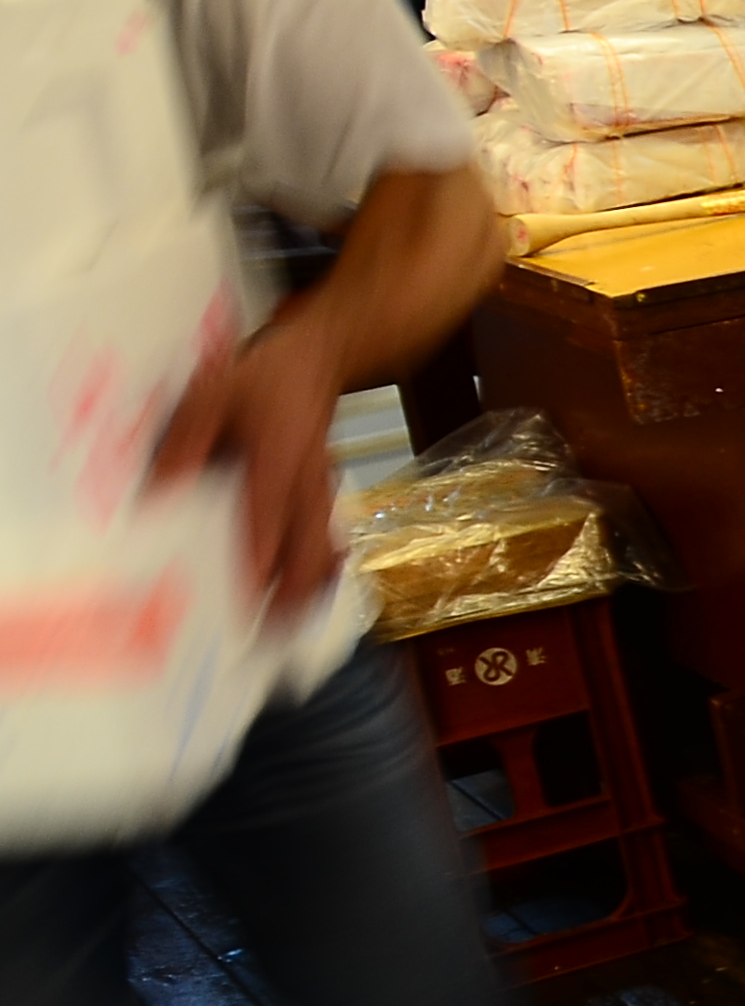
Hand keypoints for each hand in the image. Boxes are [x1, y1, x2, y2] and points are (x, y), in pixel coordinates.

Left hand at [151, 318, 345, 614]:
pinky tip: (297, 609)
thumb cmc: (254, 380)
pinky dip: (317, 581)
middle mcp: (309, 487)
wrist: (316, 360)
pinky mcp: (325, 502)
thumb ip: (182, 447)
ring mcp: (324, 497)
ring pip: (324, 558)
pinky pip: (329, 549)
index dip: (259, 569)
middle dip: (290, 604)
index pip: (269, 524)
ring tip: (278, 639)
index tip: (242, 610)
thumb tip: (155, 500)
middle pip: (310, 556)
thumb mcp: (205, 398)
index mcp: (278, 461)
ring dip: (305, 599)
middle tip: (262, 645)